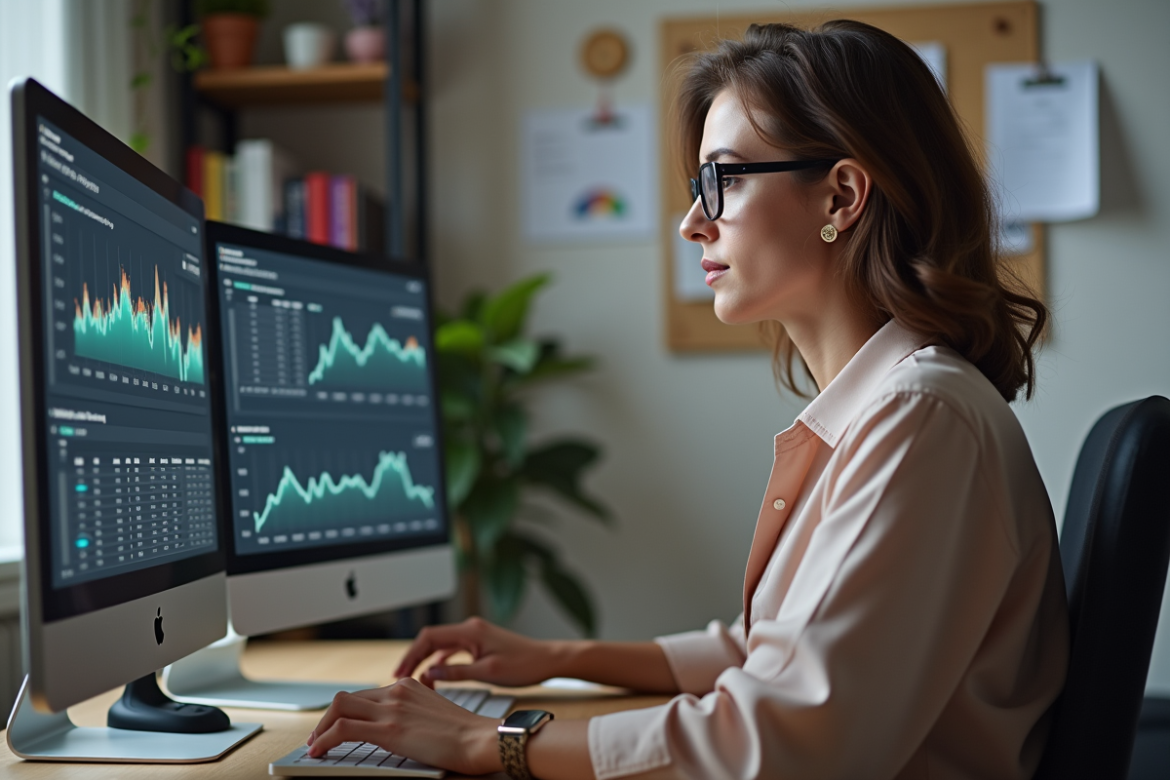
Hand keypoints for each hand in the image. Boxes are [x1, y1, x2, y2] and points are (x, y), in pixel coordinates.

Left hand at [305, 678, 500, 773]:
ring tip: (316, 744)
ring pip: (339, 708)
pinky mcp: (389, 729)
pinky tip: (319, 750)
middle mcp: (397, 691)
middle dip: (328, 718)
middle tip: (321, 735)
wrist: (481, 739)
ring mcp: (392, 708)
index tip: (338, 725)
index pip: (366, 695)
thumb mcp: (438, 712)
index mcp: (409, 686)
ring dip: (322, 727)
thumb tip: (406, 721)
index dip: (346, 711)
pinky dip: (325, 738)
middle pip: (347, 698)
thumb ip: (418, 710)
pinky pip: (344, 729)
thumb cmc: (467, 733)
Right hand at [395, 617, 560, 687]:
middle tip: (400, 678)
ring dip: (427, 661)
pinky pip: (453, 651)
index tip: (400, 672)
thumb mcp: (488, 673)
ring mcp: (475, 636)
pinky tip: (436, 676)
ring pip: (441, 646)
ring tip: (415, 681)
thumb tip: (431, 674)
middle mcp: (471, 629)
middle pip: (432, 640)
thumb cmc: (525, 665)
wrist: (548, 660)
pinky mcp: (480, 644)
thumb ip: (457, 673)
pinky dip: (442, 662)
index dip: (411, 654)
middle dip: (415, 658)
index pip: (430, 637)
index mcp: (471, 631)